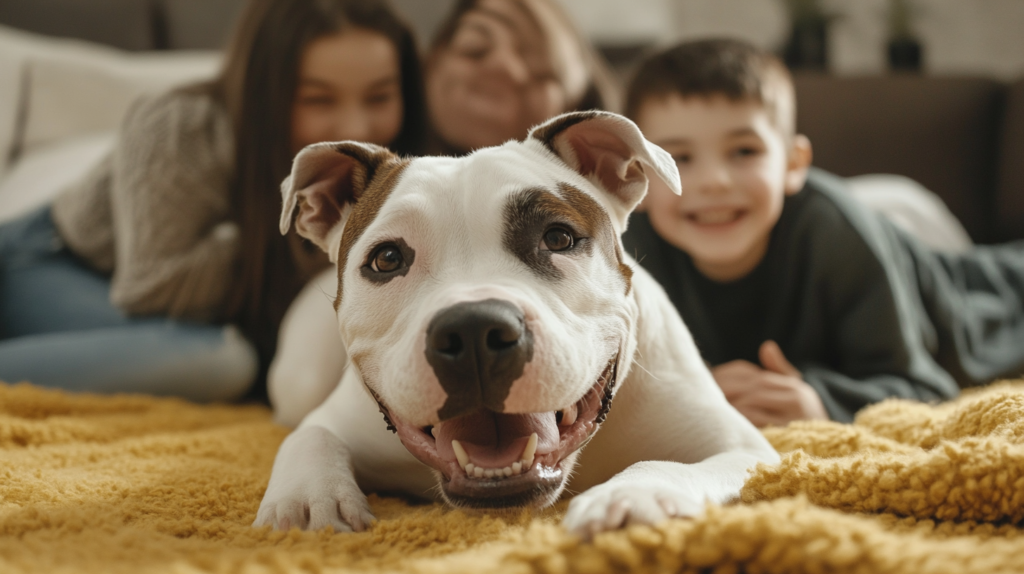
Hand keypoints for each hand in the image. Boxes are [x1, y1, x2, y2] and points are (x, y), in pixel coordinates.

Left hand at [711, 341, 827, 426]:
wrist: (831, 450)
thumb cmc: (804, 418)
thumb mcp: (795, 392)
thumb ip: (779, 370)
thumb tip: (767, 346)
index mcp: (795, 388)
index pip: (758, 378)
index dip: (731, 379)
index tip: (709, 382)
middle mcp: (797, 399)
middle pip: (753, 390)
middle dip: (727, 392)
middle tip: (705, 395)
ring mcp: (793, 419)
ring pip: (752, 406)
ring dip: (730, 408)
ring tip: (712, 409)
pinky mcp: (786, 437)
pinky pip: (757, 428)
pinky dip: (740, 425)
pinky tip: (726, 426)